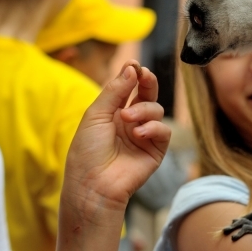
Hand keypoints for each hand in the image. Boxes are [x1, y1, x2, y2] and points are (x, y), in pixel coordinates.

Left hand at [65, 60, 170, 216]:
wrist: (92, 184)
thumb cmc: (87, 151)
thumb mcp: (96, 115)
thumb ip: (115, 91)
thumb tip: (131, 68)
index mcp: (113, 112)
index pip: (128, 87)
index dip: (133, 75)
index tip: (134, 65)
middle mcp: (130, 122)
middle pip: (147, 94)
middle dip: (147, 82)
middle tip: (144, 75)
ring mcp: (143, 136)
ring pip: (156, 109)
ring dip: (144, 110)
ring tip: (127, 120)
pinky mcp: (155, 151)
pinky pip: (163, 131)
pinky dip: (153, 128)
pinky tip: (138, 133)